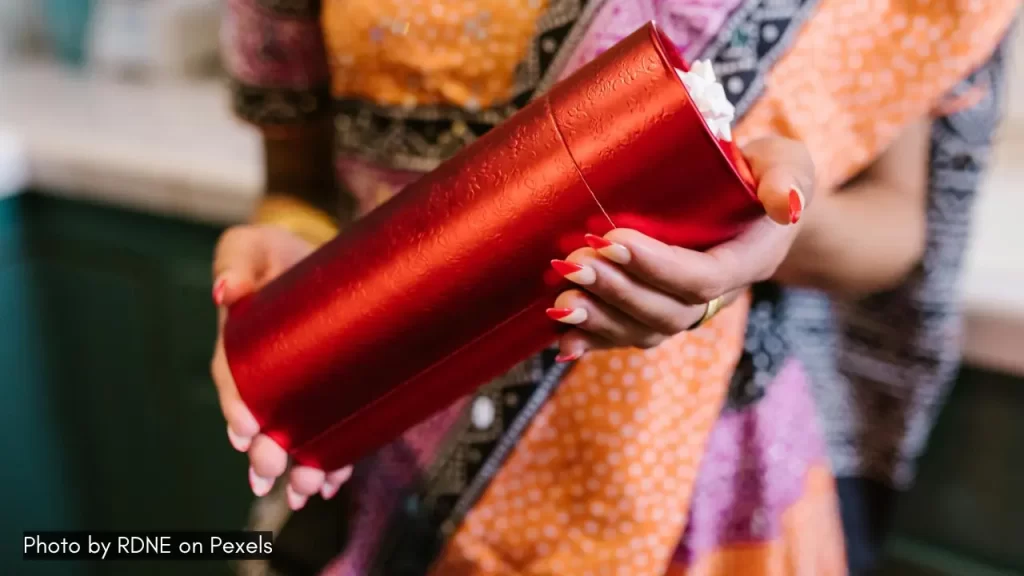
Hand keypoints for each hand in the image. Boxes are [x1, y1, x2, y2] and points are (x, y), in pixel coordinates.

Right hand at [210, 225, 351, 509]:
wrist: (325, 259)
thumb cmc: (279, 252)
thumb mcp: (254, 245)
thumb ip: (237, 262)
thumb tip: (226, 290)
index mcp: (240, 344)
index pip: (233, 378)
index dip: (236, 404)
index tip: (245, 427)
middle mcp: (263, 375)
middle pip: (260, 420)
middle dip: (264, 449)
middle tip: (270, 468)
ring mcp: (295, 389)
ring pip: (292, 435)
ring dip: (297, 466)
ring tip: (308, 489)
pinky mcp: (327, 394)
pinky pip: (325, 433)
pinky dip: (330, 460)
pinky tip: (334, 481)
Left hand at [546, 136, 813, 358]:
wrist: (753, 198)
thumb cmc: (766, 172)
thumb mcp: (787, 163)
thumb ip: (787, 177)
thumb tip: (787, 203)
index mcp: (748, 261)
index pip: (701, 277)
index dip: (656, 266)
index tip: (612, 238)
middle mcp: (717, 295)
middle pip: (666, 311)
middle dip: (617, 291)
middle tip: (574, 263)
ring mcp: (686, 307)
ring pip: (644, 330)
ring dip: (600, 319)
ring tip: (560, 301)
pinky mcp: (658, 307)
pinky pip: (628, 334)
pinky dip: (594, 340)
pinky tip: (561, 342)